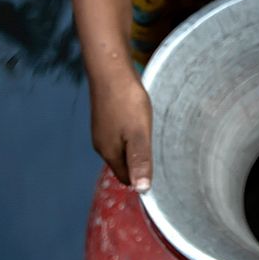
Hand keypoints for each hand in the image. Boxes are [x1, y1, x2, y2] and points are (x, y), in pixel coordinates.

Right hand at [90, 67, 153, 190]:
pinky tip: (137, 121)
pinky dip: (129, 133)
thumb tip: (142, 189)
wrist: (110, 70)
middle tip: (157, 151)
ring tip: (149, 135)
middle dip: (137, 163)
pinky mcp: (104, 116)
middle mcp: (101, 143)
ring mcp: (101, 129)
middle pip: (122, 163)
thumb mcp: (138, 134)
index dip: (140, 178)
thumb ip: (140, 161)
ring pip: (120, 147)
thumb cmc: (126, 102)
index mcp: (109, 152)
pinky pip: (118, 133)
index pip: (125, 177)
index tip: (157, 170)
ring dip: (134, 147)